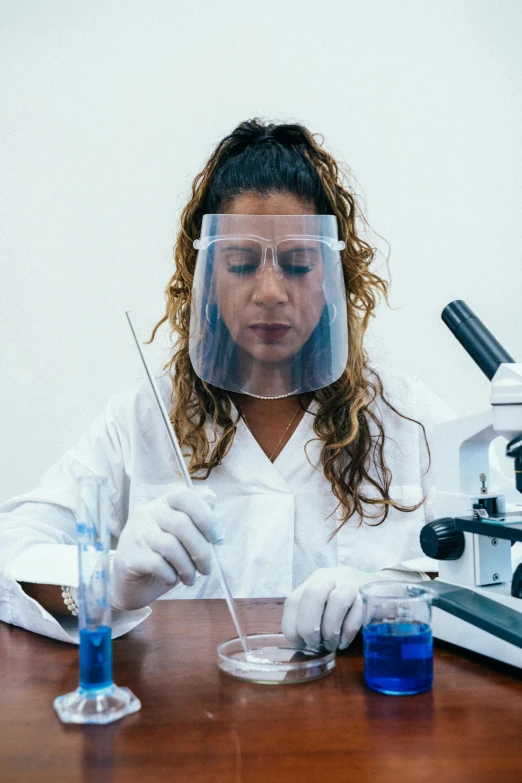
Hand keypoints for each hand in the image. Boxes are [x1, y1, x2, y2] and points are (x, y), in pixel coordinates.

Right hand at [111, 485, 221, 610]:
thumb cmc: (161, 557)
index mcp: (162, 503)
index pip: (184, 496)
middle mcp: (147, 513)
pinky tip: (171, 579)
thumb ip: (196, 518)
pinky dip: (170, 576)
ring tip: (189, 579)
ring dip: (187, 567)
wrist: (128, 584)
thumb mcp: (181, 537)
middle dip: (201, 550)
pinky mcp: (128, 556)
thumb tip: (211, 496)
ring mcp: (135, 533)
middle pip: (181, 523)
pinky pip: (157, 564)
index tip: (218, 539)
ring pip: (170, 545)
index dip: (205, 516)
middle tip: (206, 569)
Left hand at [282, 566, 401, 651]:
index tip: (300, 643)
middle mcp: (331, 577)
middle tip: (315, 644)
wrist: (382, 585)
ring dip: (330, 629)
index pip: (294, 600)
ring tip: (331, 644)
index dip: (292, 626)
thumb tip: (301, 643)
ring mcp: (351, 583)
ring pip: (337, 601)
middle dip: (310, 626)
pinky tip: (344, 641)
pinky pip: (358, 612)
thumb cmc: (347, 601)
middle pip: (313, 595)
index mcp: (314, 581)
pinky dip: (347, 632)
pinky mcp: (369, 593)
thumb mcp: (325, 602)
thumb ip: (312, 616)